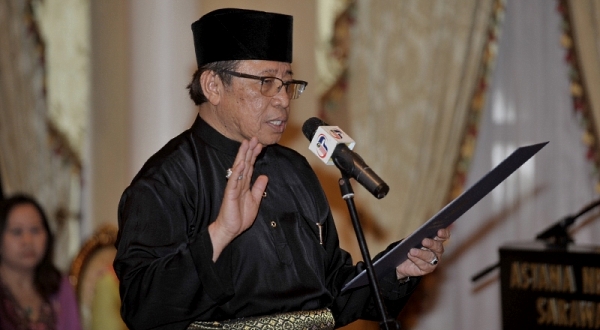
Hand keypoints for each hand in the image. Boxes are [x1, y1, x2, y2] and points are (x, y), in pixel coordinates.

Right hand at [209, 137, 268, 260]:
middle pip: (244, 163)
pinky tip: (240, 162)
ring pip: (239, 168)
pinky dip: (237, 171)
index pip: (250, 166)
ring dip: (243, 156)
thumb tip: (264, 176)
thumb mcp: (255, 200)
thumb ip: (258, 188)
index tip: (260, 145)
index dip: (254, 155)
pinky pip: (234, 180)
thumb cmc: (239, 217)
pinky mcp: (230, 193)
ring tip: (247, 144)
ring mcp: (233, 187)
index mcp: (244, 184)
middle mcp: (238, 183)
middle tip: (254, 138)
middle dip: (249, 150)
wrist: (230, 229)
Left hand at [395, 228, 449, 279]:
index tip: (439, 231)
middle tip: (424, 241)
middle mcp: (437, 251)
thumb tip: (418, 233)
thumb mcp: (411, 238)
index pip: (443, 236)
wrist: (400, 260)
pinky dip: (416, 259)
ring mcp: (434, 261)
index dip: (443, 233)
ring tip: (412, 250)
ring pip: (430, 257)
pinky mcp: (427, 269)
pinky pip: (424, 265)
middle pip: (438, 247)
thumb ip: (416, 234)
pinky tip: (410, 255)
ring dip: (421, 253)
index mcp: (436, 240)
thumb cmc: (408, 246)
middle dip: (431, 243)